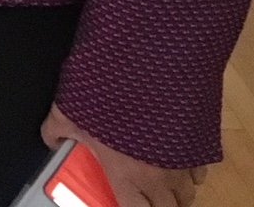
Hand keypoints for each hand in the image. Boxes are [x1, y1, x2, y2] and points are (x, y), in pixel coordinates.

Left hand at [42, 105, 207, 206]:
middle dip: (159, 205)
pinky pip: (201, 168)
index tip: (127, 202)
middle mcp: (159, 175)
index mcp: (126, 175)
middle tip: (147, 196)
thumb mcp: (68, 110)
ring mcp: (184, 159)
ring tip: (163, 182)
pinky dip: (191, 170)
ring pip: (188, 192)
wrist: (147, 61)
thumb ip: (56, 130)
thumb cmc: (105, 91)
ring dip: (176, 192)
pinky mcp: (200, 140)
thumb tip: (51, 140)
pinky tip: (178, 157)